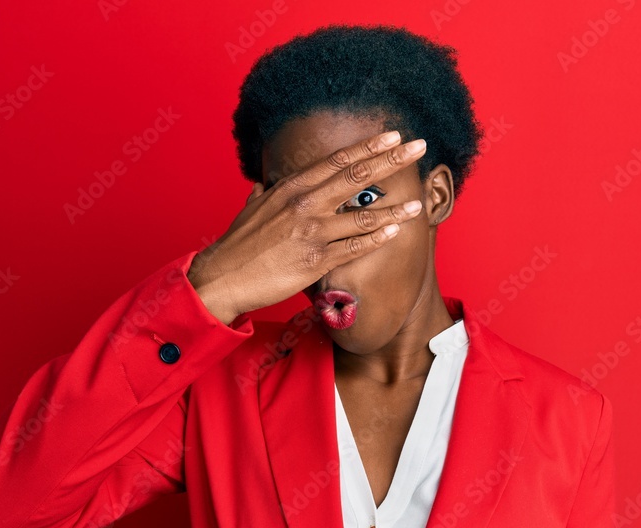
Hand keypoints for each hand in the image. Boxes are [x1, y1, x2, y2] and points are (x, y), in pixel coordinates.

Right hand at [188, 131, 426, 324]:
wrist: (222, 277)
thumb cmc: (237, 245)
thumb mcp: (252, 209)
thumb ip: (265, 195)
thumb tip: (263, 186)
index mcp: (292, 187)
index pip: (337, 160)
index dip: (368, 147)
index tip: (392, 137)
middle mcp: (305, 204)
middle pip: (356, 176)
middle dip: (390, 160)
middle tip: (417, 148)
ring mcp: (312, 232)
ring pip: (362, 215)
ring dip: (394, 209)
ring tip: (418, 203)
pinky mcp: (316, 260)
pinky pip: (354, 247)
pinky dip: (376, 238)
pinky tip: (395, 232)